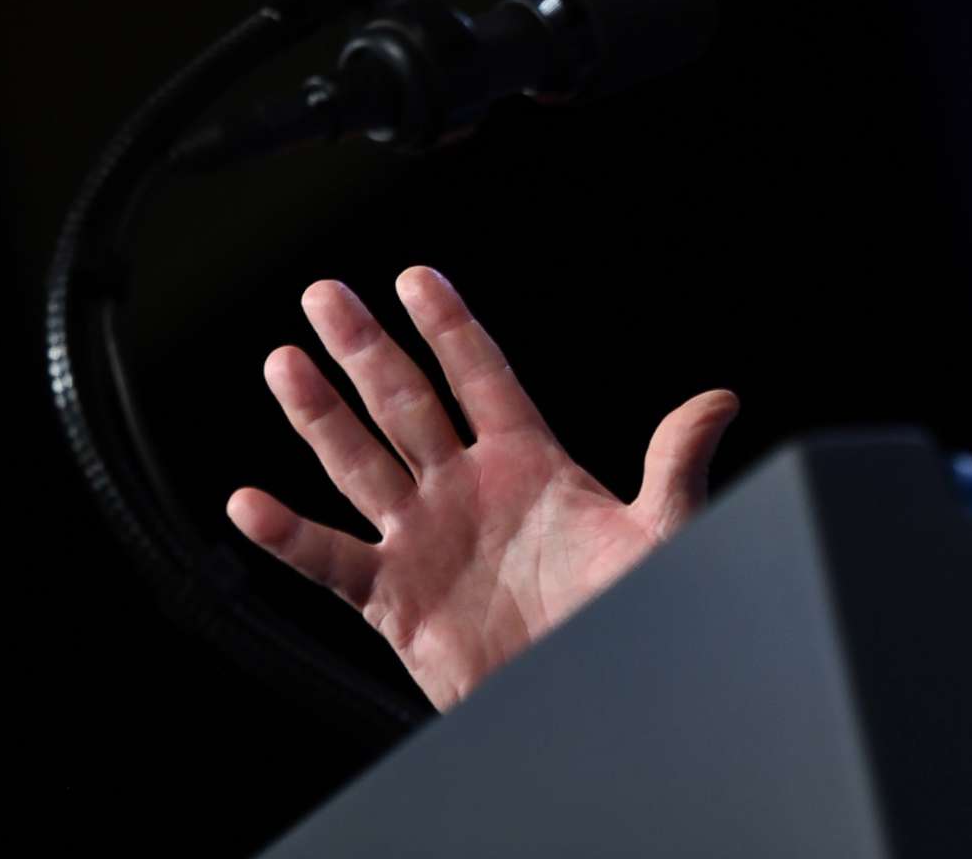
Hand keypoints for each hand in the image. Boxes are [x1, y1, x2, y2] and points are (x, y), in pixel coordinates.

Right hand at [226, 265, 737, 711]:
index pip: (482, 377)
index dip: (450, 327)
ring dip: (319, 416)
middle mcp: (468, 489)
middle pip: (406, 403)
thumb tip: (721, 400)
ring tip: (283, 360)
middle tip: (326, 293)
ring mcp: (424, 538)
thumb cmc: (628, 612)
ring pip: (359, 463)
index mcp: (529, 462)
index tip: (417, 277)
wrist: (588, 695)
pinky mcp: (393, 598)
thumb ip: (677, 462)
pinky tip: (250, 503)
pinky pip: (330, 559)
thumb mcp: (660, 532)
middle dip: (366, 348)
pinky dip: (288, 535)